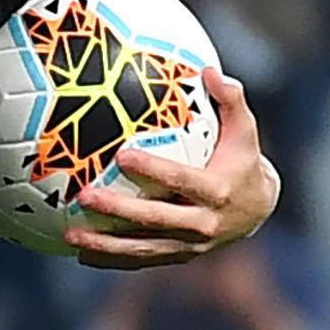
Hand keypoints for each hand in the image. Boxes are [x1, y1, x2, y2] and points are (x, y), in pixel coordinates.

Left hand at [67, 68, 279, 268]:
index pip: (181, 180)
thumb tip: (209, 70)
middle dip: (118, 211)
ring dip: (106, 245)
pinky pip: (142, 260)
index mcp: (217, 191)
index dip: (153, 169)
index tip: (122, 155)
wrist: (258, 210)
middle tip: (84, 197)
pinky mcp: (179, 257)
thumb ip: (230, 100)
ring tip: (70, 235)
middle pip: (156, 219)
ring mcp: (191, 245)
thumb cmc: (242, 160)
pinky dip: (112, 259)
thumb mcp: (245, 131)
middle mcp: (204, 223)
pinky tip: (79, 253)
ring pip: (144, 248)